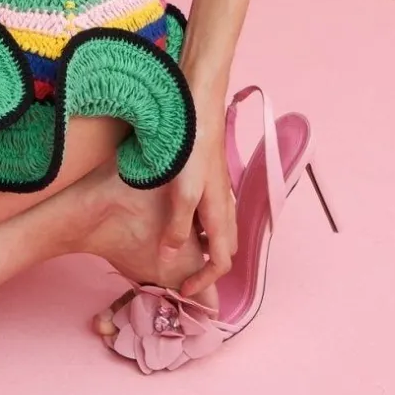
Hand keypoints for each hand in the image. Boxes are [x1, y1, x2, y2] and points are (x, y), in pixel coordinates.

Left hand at [156, 79, 235, 299]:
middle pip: (224, 247)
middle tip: (182, 277)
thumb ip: (176, 226)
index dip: (205, 282)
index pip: (222, 262)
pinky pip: (209, 211)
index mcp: (220, 213)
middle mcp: (224, 204)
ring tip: (178, 253)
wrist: (198, 103)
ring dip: (204, 246)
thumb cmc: (191, 146)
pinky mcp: (209, 174)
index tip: (183, 292)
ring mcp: (218, 188)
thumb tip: (170, 260)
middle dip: (208, 268)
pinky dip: (198, 225)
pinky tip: (176, 216)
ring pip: (218, 228)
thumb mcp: (181, 191)